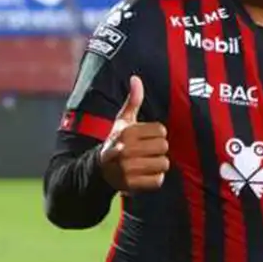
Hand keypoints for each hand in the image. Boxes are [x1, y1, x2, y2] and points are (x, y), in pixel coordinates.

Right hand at [99, 76, 169, 191]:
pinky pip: (158, 180)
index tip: (146, 138)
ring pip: (164, 164)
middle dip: (158, 150)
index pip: (161, 130)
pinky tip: (144, 175)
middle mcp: (126, 149)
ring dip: (158, 165)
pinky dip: (154, 179)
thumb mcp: (122, 121)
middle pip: (164, 146)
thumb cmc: (115, 141)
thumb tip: (136, 78)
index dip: (157, 134)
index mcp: (127, 131)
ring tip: (146, 163)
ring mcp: (128, 168)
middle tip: (147, 152)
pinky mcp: (131, 184)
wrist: (98, 170)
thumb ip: (133, 101)